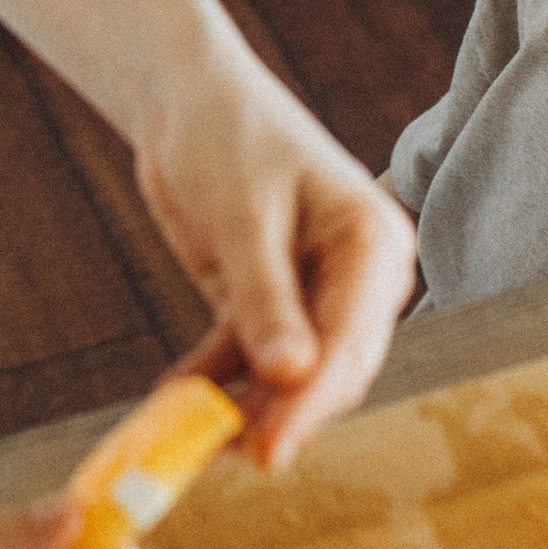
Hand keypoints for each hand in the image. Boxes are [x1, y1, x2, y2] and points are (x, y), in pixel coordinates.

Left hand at [137, 58, 415, 471]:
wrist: (184, 93)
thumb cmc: (225, 133)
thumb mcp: (243, 215)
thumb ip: (266, 299)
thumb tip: (293, 377)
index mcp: (374, 242)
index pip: (352, 343)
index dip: (311, 405)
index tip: (269, 453)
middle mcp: (357, 277)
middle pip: (328, 372)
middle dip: (275, 415)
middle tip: (216, 455)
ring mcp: (314, 294)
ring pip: (288, 378)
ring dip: (241, 407)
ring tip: (182, 436)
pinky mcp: (268, 304)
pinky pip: (248, 360)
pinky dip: (215, 381)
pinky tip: (173, 401)